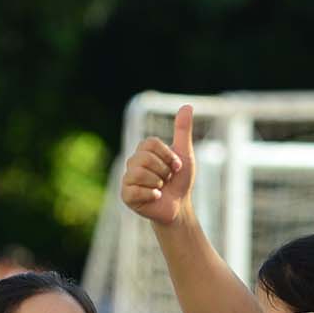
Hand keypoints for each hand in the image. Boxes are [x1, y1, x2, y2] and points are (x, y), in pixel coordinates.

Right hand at [120, 105, 196, 225]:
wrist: (179, 206)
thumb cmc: (180, 180)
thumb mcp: (185, 153)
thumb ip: (183, 130)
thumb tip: (187, 106)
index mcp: (144, 151)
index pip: (150, 143)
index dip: (167, 155)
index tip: (176, 166)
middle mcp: (132, 162)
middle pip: (145, 158)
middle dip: (164, 171)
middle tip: (168, 179)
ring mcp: (127, 179)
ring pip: (140, 173)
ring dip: (158, 183)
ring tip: (161, 188)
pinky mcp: (126, 195)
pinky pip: (134, 190)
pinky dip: (151, 194)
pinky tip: (155, 197)